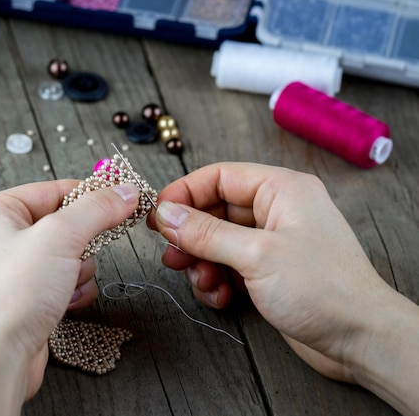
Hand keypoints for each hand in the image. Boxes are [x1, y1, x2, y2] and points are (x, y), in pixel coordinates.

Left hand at [0, 180, 139, 415]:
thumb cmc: (12, 294)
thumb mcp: (60, 237)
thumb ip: (96, 209)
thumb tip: (125, 191)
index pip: (52, 190)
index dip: (89, 195)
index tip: (122, 198)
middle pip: (62, 223)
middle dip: (82, 241)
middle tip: (86, 249)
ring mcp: (12, 271)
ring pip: (68, 255)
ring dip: (79, 269)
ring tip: (67, 283)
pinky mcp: (25, 298)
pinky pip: (62, 282)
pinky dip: (72, 291)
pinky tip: (65, 303)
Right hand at [147, 162, 418, 414]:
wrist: (360, 339)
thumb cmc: (321, 289)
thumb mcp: (255, 255)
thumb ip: (205, 232)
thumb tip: (165, 213)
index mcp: (281, 189)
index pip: (219, 177)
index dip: (184, 193)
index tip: (156, 215)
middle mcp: (276, 211)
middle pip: (215, 211)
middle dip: (191, 236)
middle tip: (172, 256)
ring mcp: (272, 242)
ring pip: (218, 241)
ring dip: (202, 262)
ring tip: (201, 282)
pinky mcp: (268, 270)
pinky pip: (229, 265)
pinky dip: (218, 280)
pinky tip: (220, 297)